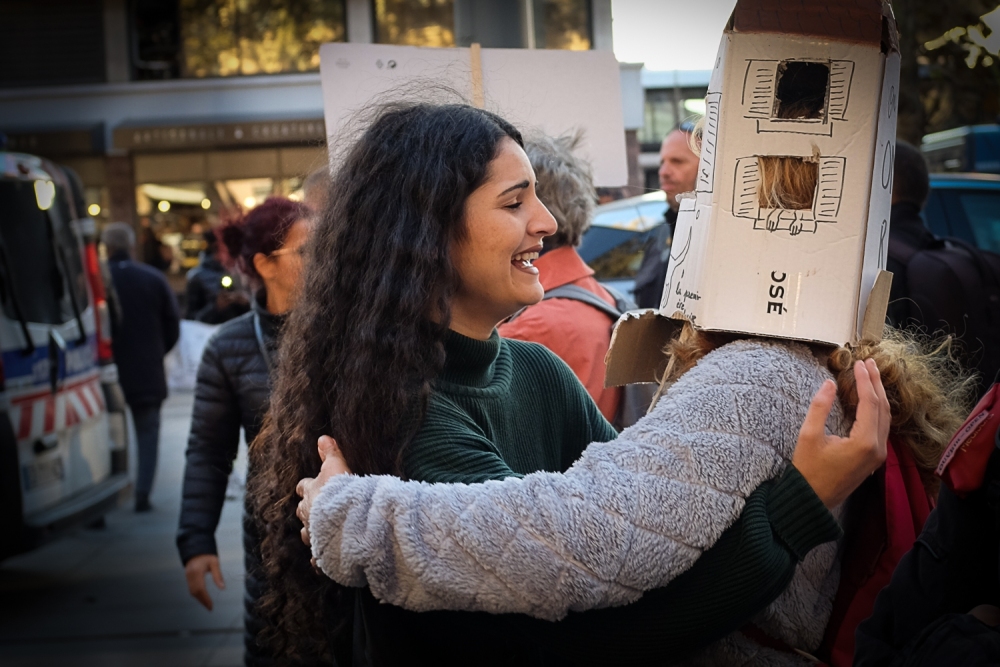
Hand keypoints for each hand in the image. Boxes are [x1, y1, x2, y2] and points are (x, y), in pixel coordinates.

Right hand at [185, 554, 224, 610]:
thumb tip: (222, 588)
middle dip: (202, 601)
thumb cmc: (207, 555)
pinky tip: (202, 597)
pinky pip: (191, 588)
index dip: (205, 599)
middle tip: (210, 608)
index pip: (200, 589)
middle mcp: (190, 575)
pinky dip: (196, 594)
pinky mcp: (187, 577)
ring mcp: (187, 576)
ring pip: (192, 591)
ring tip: (207, 604)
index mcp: (197, 572)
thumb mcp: (214, 562)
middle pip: (195, 592)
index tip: (211, 606)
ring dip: (199, 599)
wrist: (196, 548)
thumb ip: (218, 575)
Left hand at [296, 436, 351, 548]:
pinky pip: (318, 558)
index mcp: (310, 494)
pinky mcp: (321, 552)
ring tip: (320, 534)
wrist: (345, 521)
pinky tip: (324, 561)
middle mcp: (307, 515)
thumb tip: (322, 437)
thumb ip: (330, 453)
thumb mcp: (337, 467)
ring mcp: (313, 534)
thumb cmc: (341, 492)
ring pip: (307, 534)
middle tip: (316, 511)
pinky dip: (320, 559)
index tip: (306, 487)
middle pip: (302, 512)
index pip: (303, 487)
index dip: (305, 487)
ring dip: (313, 533)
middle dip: (307, 511)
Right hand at [792, 359, 889, 508]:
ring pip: (884, 418)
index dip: (865, 381)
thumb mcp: (808, 436)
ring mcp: (878, 454)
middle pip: (883, 408)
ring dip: (879, 395)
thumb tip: (829, 383)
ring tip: (870, 375)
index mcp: (864, 442)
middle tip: (869, 363)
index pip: (870, 403)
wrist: (812, 501)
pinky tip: (869, 398)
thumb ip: (820, 408)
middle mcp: (877, 448)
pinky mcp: (873, 458)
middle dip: (876, 383)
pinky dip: (877, 408)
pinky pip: (881, 427)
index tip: (859, 363)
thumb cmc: (807, 470)